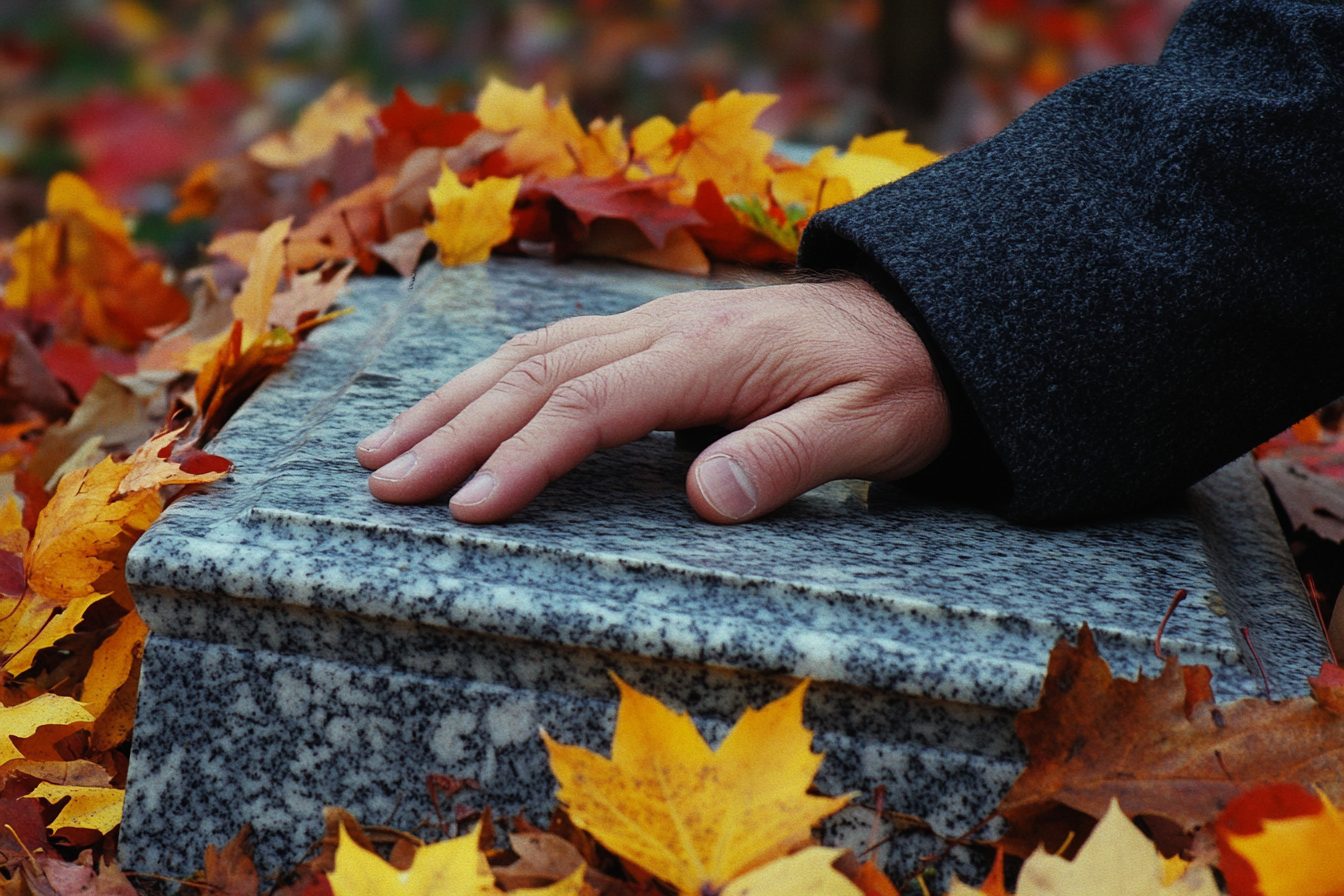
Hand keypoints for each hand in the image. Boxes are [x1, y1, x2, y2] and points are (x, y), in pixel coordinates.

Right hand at [356, 278, 950, 522]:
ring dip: (453, 401)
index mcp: (707, 354)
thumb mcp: (866, 429)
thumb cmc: (893, 383)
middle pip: (537, 374)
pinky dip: (494, 380)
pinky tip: (459, 406)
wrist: (915, 321)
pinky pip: (555, 350)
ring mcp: (652, 325)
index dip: (523, 456)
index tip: (467, 508)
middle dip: (453, 429)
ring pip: (531, 355)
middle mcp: (663, 330)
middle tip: (381, 480)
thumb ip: (786, 459)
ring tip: (383, 447)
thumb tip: (704, 504)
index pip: (591, 403)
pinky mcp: (651, 335)